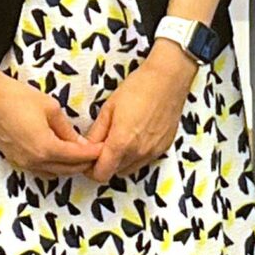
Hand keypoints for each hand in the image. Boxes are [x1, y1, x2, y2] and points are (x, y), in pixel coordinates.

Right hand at [0, 71, 96, 178]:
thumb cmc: (17, 98)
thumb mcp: (50, 108)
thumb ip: (67, 129)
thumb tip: (80, 143)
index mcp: (46, 148)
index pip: (77, 158)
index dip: (93, 154)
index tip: (104, 148)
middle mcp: (34, 161)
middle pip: (67, 170)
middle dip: (83, 163)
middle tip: (96, 153)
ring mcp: (22, 163)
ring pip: (53, 173)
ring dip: (68, 167)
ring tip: (79, 154)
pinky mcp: (14, 160)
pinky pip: (39, 170)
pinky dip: (52, 166)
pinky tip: (58, 154)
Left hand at [83, 43, 196, 182]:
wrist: (168, 79)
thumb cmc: (138, 88)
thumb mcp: (109, 108)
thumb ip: (96, 133)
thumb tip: (86, 148)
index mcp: (121, 143)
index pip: (100, 174)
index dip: (90, 168)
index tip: (89, 157)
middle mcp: (138, 153)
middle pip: (114, 173)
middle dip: (105, 163)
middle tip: (103, 144)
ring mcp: (153, 152)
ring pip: (129, 169)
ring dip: (121, 161)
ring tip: (120, 139)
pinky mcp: (164, 148)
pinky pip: (144, 161)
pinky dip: (136, 155)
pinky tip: (136, 136)